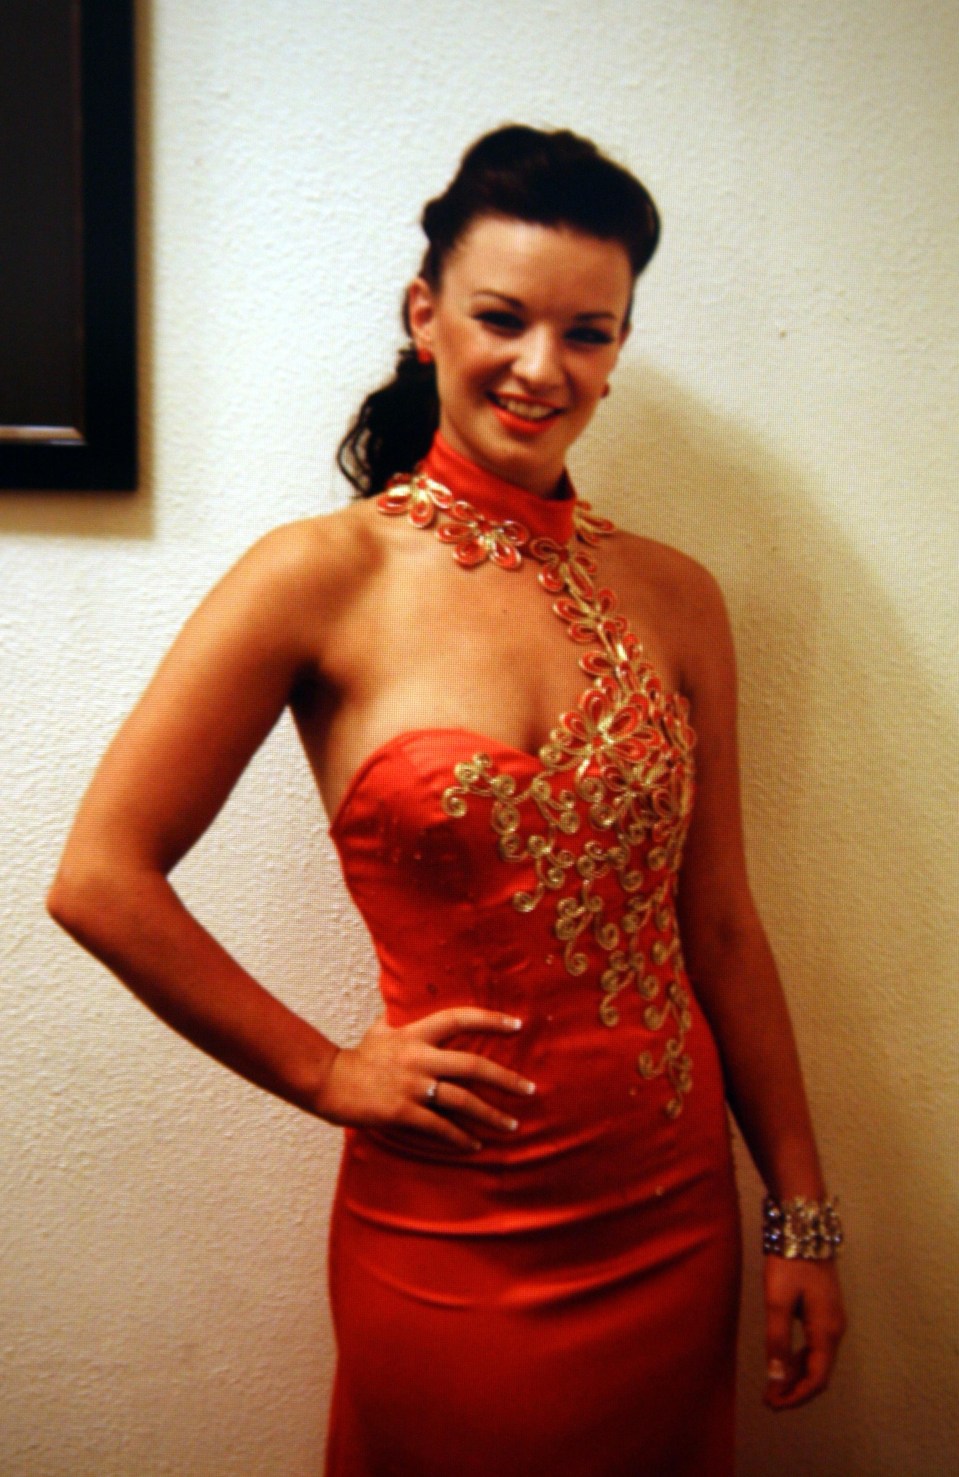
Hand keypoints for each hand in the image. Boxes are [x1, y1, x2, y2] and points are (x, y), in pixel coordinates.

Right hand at [316, 1007, 535, 1151]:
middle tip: (530, 1090)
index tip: (518, 1025)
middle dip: (506, 1079)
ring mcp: (412, 1086)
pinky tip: (475, 1145)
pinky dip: (460, 1138)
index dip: (491, 1019)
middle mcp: (419, 1057)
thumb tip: (408, 1002)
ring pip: (462, 1100)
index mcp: (416, 1034)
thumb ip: (402, 1019)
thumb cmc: (357, 1056)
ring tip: (512, 1125)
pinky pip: (439, 1127)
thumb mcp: (381, 1029)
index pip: (460, 1018)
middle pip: (473, 1065)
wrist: (328, 1081)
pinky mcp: (403, 1112)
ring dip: (491, 1115)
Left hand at [763, 1256, 846, 1408]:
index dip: (796, 1396)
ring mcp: (832, 1319)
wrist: (803, 1227)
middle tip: (769, 1400)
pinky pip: (815, 1345)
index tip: (774, 1404)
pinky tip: (782, 1360)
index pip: (817, 1379)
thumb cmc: (790, 1262)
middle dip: (795, 1390)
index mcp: (827, 1331)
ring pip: (817, 1359)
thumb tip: (776, 1378)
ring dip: (796, 1375)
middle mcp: (835, 1329)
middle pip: (819, 1373)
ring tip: (772, 1385)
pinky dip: (799, 1358)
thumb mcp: (778, 1302)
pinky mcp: (824, 1310)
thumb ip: (777, 1340)